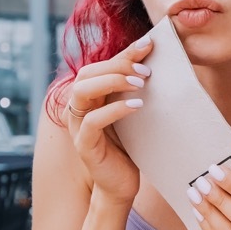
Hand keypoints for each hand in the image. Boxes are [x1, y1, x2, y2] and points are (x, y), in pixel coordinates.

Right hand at [65, 37, 152, 204]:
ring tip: (140, 83)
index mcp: (89, 98)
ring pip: (83, 91)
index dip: (123, 53)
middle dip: (117, 65)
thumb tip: (153, 62)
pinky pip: (92, 121)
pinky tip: (137, 106)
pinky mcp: (84, 145)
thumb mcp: (132, 115)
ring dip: (112, 81)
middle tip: (146, 70)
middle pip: (87, 73)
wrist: (121, 185)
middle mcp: (78, 109)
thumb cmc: (129, 148)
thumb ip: (133, 91)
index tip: (148, 44)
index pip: (99, 66)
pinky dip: (114, 109)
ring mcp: (77, 126)